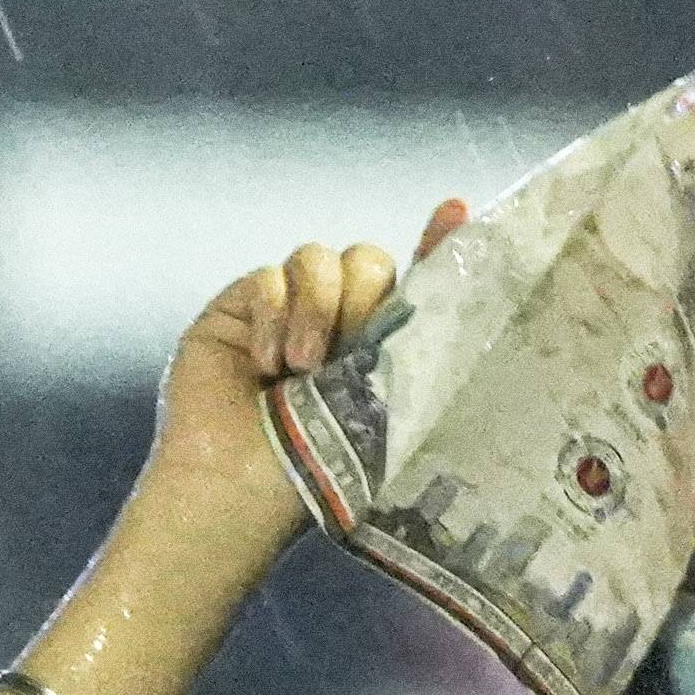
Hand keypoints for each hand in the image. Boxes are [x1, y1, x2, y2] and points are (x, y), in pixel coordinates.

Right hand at [132, 204, 467, 554]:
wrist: (238, 482)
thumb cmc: (317, 464)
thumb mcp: (382, 405)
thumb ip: (410, 343)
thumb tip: (444, 278)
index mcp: (380, 348)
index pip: (415, 282)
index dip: (438, 243)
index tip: (456, 212)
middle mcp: (337, 322)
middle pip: (368, 261)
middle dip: (361, 298)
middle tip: (343, 353)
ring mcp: (287, 310)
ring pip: (318, 257)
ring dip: (316, 308)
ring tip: (299, 367)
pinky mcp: (240, 305)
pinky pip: (270, 275)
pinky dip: (271, 314)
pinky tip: (264, 361)